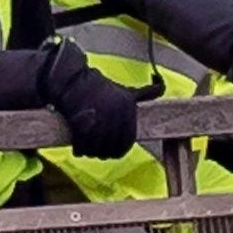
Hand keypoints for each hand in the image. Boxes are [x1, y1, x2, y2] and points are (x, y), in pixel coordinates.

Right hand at [36, 40, 146, 160]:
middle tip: (97, 153)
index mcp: (128, 107)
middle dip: (104, 152)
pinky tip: (78, 150)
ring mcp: (98, 117)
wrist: (70, 80)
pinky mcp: (80, 121)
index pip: (128, 139)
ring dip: (92, 153)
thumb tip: (161, 87)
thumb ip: (144, 93)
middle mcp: (116, 113)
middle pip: (112, 145)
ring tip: (87, 151)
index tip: (112, 151)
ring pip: (98, 147)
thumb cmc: (99, 88)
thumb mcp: (125, 90)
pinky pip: (83, 144)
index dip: (120, 149)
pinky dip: (81, 150)